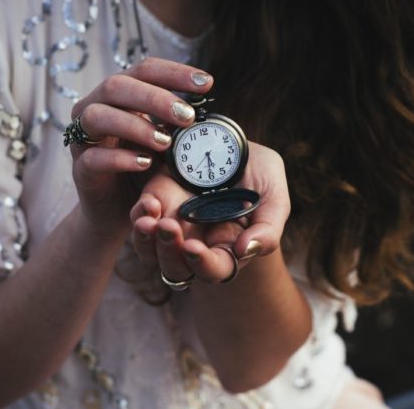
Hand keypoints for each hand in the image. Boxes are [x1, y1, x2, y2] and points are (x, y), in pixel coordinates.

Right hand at [68, 57, 212, 228]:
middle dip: (155, 98)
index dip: (173, 73)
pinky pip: (93, 157)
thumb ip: (178, 124)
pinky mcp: (80, 169)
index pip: (143, 70)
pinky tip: (146, 162)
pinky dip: (121, 158)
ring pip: (98, 116)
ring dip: (135, 126)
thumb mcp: (166, 142)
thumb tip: (208, 109)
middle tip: (187, 116)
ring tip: (166, 142)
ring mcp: (84, 138)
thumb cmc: (145, 169)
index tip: (207, 83)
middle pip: (116, 85)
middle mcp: (95, 108)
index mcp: (119, 95)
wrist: (120, 211)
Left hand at [129, 142, 290, 283]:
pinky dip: (139, 216)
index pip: (215, 270)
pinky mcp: (155, 203)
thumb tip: (247, 250)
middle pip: (177, 268)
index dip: (204, 264)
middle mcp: (197, 243)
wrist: (231, 142)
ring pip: (150, 251)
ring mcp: (173, 225)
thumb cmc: (258, 174)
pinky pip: (139, 219)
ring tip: (149, 222)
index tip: (194, 247)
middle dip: (169, 253)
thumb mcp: (274, 196)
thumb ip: (268, 228)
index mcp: (228, 248)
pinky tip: (149, 203)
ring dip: (146, 241)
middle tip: (168, 228)